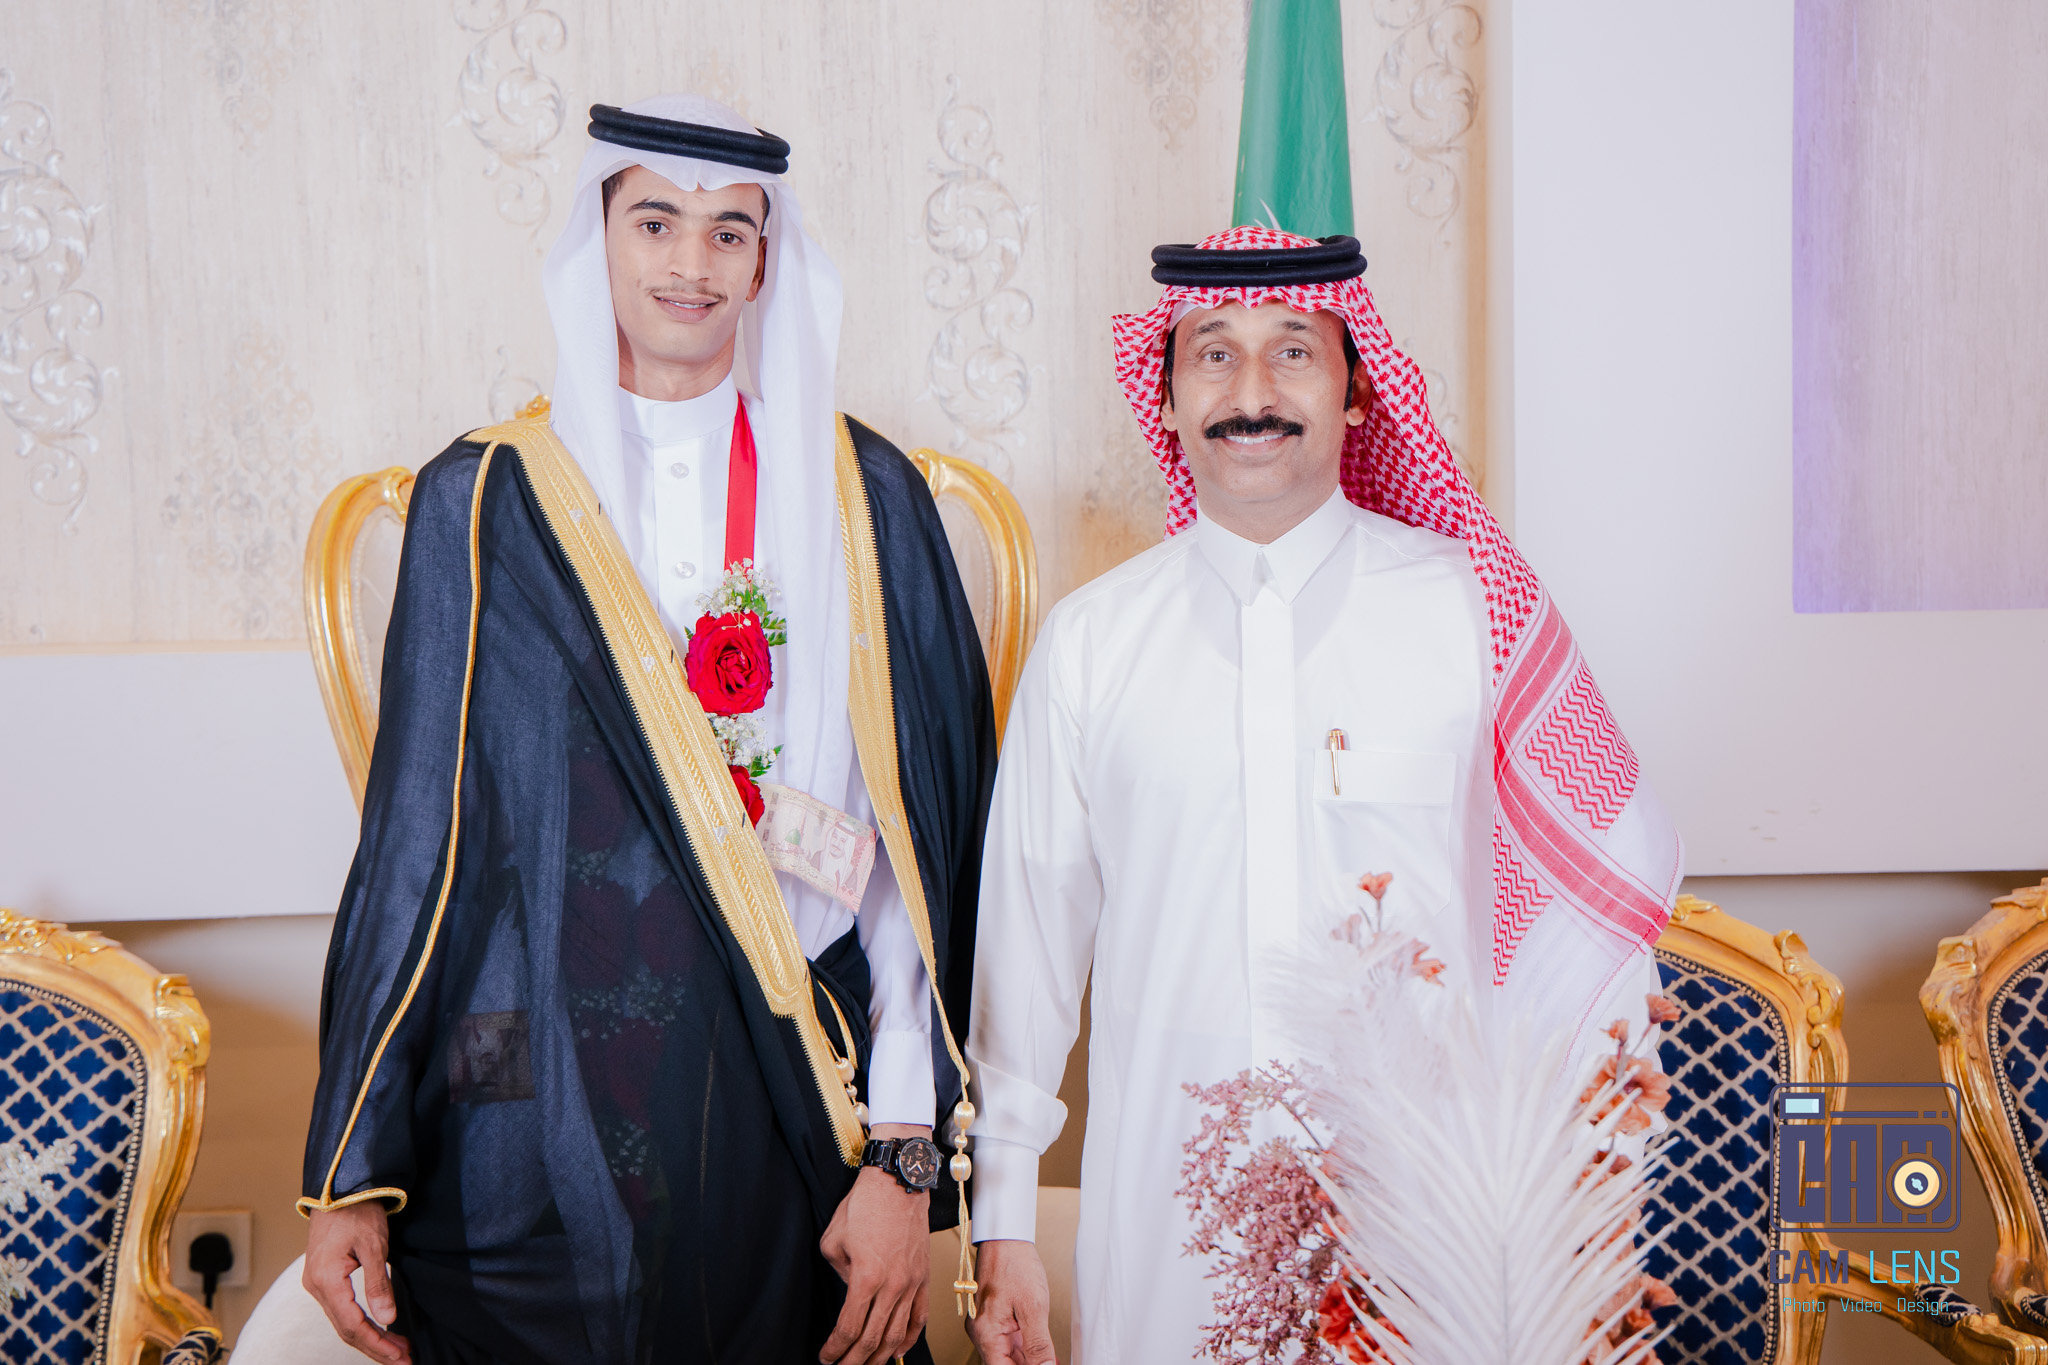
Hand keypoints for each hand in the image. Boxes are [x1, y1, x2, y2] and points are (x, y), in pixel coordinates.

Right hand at [304, 1202, 411, 1363]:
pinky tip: (378, 1328)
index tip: (400, 1356)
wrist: (340, 1188)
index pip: (353, 1325)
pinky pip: (340, 1310)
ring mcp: (317, 1283)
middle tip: (403, 1360)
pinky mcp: (323, 1278)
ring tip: (397, 1349)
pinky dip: (360, 1323)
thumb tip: (387, 1319)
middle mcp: (316, 1287)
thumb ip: (378, 1284)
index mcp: (326, 1280)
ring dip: (369, 1337)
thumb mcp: (374, 1245)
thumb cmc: (357, 1212)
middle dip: (375, 1347)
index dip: (377, 1344)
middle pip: (346, 1329)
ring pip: (343, 1322)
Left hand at [818, 1123, 931, 1364]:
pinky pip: (919, 1317)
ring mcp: (912, 1283)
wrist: (898, 1182)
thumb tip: (849, 1289)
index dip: (835, 1349)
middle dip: (854, 1361)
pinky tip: (898, 1349)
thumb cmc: (865, 1204)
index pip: (848, 1327)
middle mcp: (892, 1286)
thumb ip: (839, 1273)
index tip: (826, 1356)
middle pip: (872, 1339)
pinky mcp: (923, 1277)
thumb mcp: (833, 1240)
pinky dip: (908, 1338)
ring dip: (880, 1356)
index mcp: (866, 1278)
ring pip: (896, 1334)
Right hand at [968, 1239, 1056, 1364]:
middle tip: (1050, 1363)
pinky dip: (1027, 1350)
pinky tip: (1043, 1353)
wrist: (1006, 1237)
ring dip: (1030, 1360)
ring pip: (1009, 1356)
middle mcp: (982, 1332)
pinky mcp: (995, 1319)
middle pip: (1005, 1364)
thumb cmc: (1014, 1263)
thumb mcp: (1033, 1306)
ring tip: (1050, 1359)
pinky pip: (1010, 1343)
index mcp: (985, 1332)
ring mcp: (988, 1325)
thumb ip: (1039, 1343)